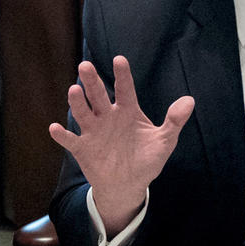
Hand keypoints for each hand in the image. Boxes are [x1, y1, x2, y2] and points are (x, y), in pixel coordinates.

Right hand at [47, 57, 192, 233]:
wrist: (129, 185)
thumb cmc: (146, 159)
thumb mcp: (164, 141)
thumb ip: (174, 121)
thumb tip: (190, 100)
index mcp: (128, 111)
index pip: (125, 89)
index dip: (122, 75)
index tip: (119, 60)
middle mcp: (108, 117)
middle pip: (98, 95)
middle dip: (92, 81)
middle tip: (85, 66)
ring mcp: (94, 132)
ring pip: (83, 113)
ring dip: (77, 103)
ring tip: (74, 91)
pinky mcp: (83, 149)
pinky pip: (71, 140)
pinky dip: (62, 135)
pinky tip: (54, 128)